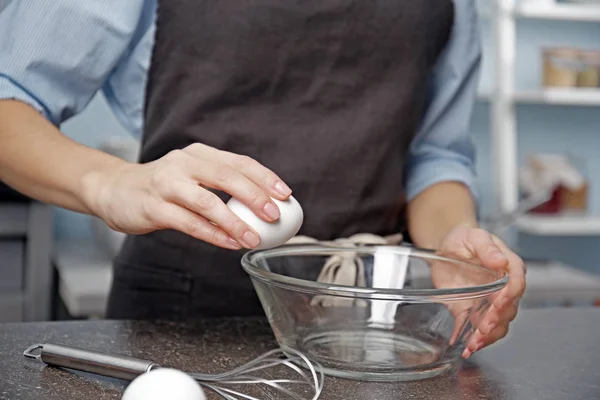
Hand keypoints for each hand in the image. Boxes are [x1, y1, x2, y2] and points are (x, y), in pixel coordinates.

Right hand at [81, 143, 291, 249]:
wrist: (114, 189)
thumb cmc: (162, 186)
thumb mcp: (192, 175)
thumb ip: (220, 184)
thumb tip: (263, 204)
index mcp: (199, 154)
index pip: (238, 162)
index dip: (264, 177)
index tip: (285, 194)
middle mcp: (183, 164)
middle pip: (226, 177)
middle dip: (255, 196)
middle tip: (275, 215)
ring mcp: (167, 185)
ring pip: (208, 202)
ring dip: (235, 222)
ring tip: (254, 238)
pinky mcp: (153, 207)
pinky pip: (189, 223)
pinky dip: (213, 234)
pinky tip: (230, 243)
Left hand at [436, 226, 525, 357]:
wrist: (447, 247)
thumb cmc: (465, 239)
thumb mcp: (474, 236)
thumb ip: (487, 247)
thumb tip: (500, 260)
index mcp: (509, 267)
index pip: (516, 284)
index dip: (508, 296)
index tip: (498, 303)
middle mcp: (503, 288)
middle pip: (508, 309)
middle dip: (496, 321)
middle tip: (483, 328)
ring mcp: (489, 302)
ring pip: (497, 324)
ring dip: (487, 336)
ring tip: (473, 343)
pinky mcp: (472, 311)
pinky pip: (475, 328)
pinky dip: (471, 339)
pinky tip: (464, 347)